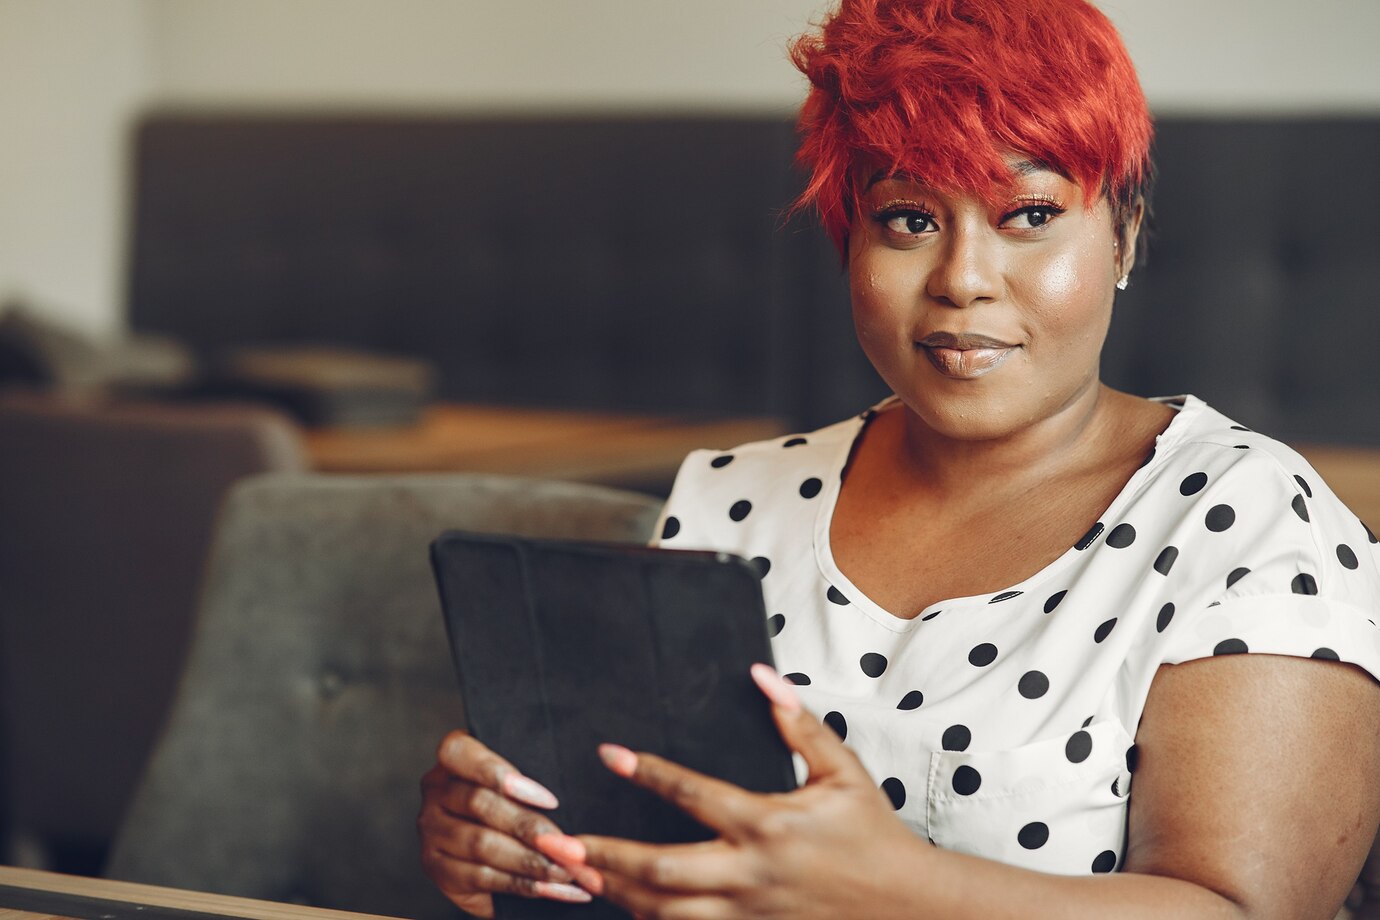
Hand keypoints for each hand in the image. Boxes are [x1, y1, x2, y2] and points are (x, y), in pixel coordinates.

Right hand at [418, 730, 598, 915]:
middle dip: (530, 827)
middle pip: (480, 804)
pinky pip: (484, 878)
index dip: (499, 772)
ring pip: (482, 845)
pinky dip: (526, 885)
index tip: (548, 799)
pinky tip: (557, 889)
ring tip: (567, 870)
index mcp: (453, 758)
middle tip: (569, 844)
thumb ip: (536, 771)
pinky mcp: (438, 869)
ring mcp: (432, 831)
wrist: (496, 848)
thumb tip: (596, 768)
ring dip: (531, 861)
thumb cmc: (519, 799)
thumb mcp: (523, 778)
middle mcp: (436, 791)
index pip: (459, 752)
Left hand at [547, 665, 932, 919]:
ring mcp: (746, 912)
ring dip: (614, 892)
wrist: (904, 906)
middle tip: (557, 839)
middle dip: (605, 855)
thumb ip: (799, 723)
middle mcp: (749, 871)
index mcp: (768, 822)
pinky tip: (620, 906)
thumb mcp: (843, 771)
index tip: (610, 755)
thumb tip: (762, 675)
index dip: (648, 773)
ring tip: (571, 872)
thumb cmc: (872, 834)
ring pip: (665, 911)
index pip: (694, 794)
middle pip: (661, 869)